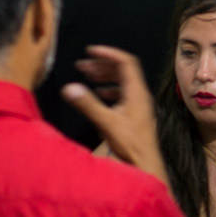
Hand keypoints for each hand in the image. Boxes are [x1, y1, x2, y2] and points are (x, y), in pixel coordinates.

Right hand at [62, 45, 167, 184]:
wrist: (146, 164)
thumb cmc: (131, 145)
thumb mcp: (107, 123)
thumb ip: (88, 104)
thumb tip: (69, 88)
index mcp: (136, 92)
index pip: (125, 62)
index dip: (108, 53)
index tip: (91, 51)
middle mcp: (139, 94)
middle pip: (122, 70)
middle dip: (102, 65)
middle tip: (83, 65)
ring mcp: (139, 104)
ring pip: (122, 82)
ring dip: (105, 76)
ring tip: (88, 76)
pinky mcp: (135, 114)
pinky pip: (122, 94)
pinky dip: (109, 89)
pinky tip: (99, 94)